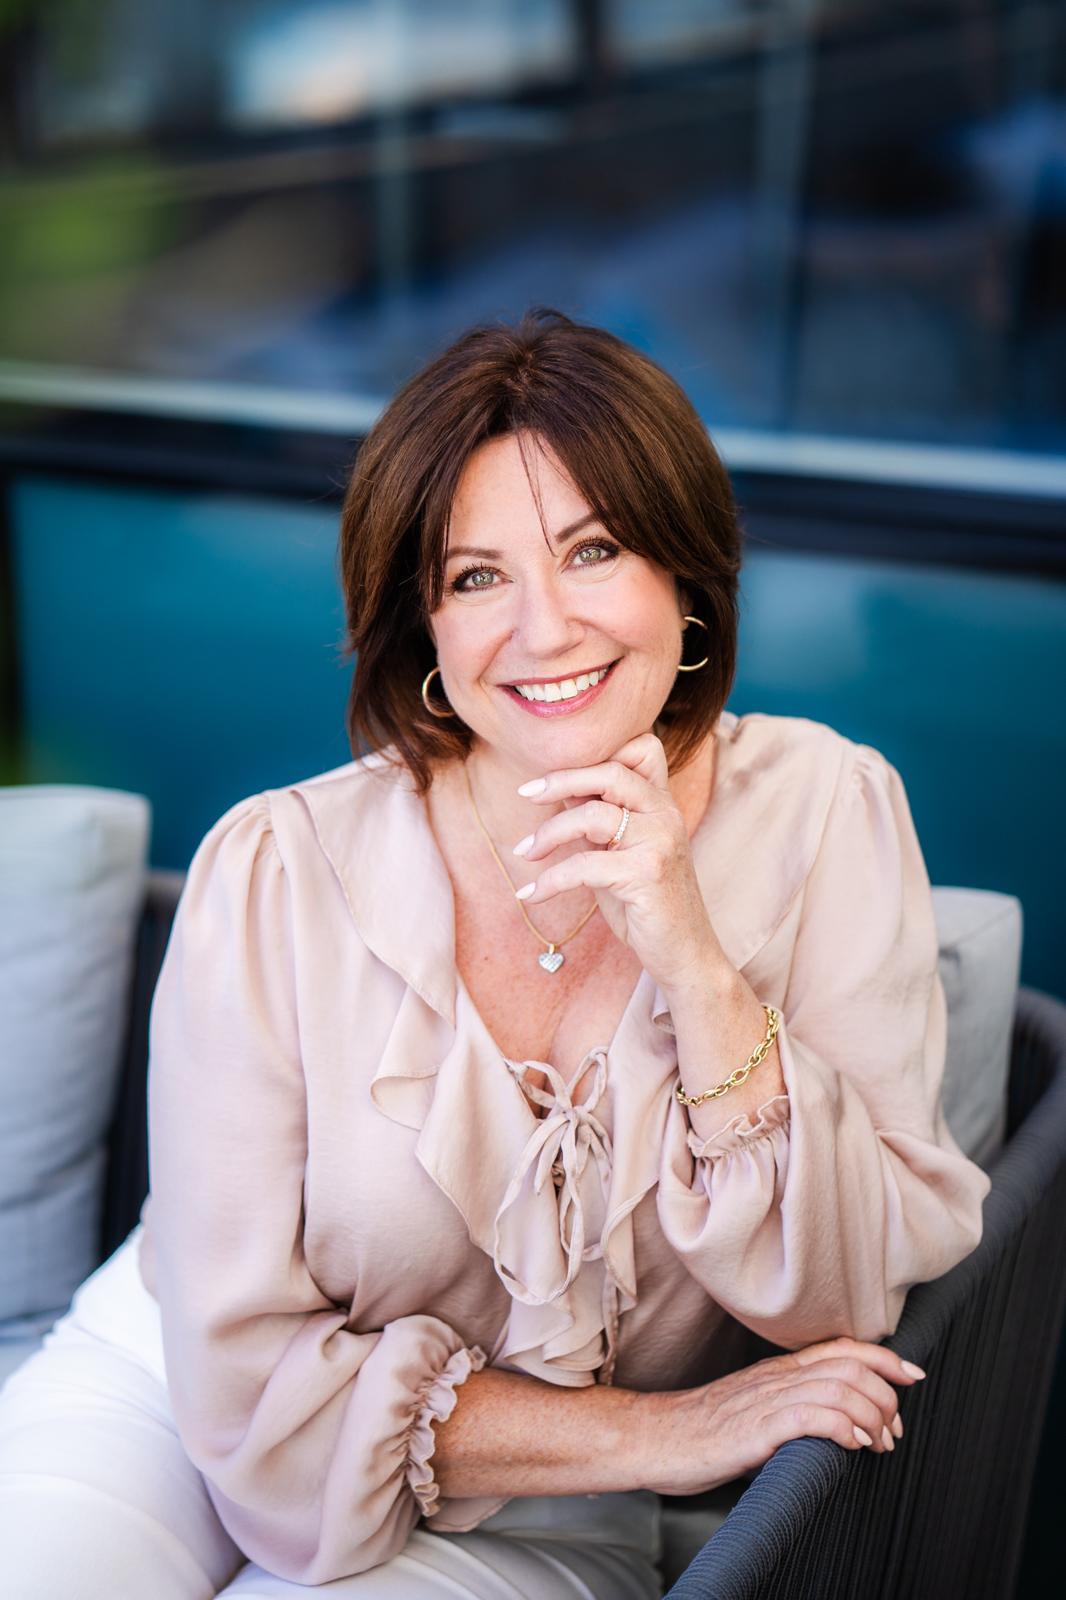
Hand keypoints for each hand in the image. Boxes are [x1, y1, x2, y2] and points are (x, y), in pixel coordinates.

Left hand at [512, 731, 720, 991]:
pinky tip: (531, 894)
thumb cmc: (645, 902)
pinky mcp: (647, 874)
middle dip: (561, 780)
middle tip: (525, 794)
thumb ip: (596, 820)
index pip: (642, 749)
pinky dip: (550, 880)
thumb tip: (557, 790)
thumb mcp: (618, 852)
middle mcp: (666, 814)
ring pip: (591, 816)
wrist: (683, 953)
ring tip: (525, 852)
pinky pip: (583, 865)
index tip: (554, 774)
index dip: (599, 752)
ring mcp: (660, 842)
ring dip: (548, 834)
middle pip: (610, 773)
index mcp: (661, 804)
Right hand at [640, 1336, 920, 1495]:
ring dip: (872, 1416)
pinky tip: (854, 1445)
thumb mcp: (753, 1411)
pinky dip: (844, 1428)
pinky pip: (812, 1416)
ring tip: (879, 1444)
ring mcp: (766, 1400)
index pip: (840, 1349)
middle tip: (893, 1432)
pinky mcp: (756, 1429)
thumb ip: (789, 1410)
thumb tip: (833, 1427)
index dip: (883, 1358)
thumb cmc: (701, 1432)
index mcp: (777, 1371)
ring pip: (839, 1388)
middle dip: (886, 1396)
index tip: (913, 1374)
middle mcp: (776, 1377)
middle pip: (849, 1366)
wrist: (654, 1439)